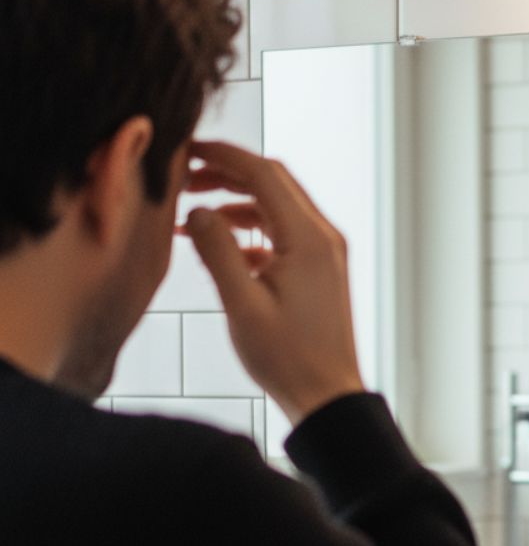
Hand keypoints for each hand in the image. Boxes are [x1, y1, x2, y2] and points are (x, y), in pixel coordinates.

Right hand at [182, 141, 365, 425]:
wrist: (326, 395)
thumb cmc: (289, 358)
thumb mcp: (242, 304)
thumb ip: (217, 252)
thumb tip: (197, 211)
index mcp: (309, 239)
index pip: (264, 174)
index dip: (223, 156)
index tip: (189, 150)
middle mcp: (323, 238)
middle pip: (273, 184)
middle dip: (227, 175)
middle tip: (184, 179)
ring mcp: (325, 253)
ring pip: (276, 208)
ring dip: (235, 206)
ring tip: (192, 218)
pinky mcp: (320, 270)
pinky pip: (282, 234)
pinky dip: (250, 233)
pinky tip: (218, 250)